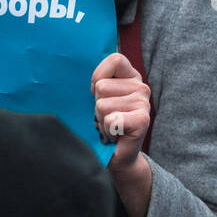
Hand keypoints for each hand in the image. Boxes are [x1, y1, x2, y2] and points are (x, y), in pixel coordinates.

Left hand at [92, 53, 150, 168]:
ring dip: (101, 120)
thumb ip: (97, 81)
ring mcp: (144, 104)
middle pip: (102, 87)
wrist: (117, 156)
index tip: (98, 94)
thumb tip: (72, 65)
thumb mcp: (99, 98)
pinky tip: (116, 134)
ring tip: (111, 127)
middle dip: (96, 106)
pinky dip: (107, 129)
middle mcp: (141, 87)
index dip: (99, 77)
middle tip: (107, 118)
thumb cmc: (104, 124)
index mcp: (132, 77)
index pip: (115, 60)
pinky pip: (111, 119)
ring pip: (102, 105)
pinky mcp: (143, 121)